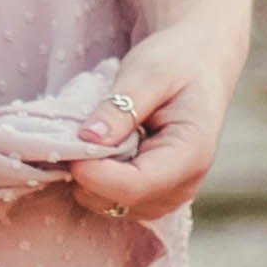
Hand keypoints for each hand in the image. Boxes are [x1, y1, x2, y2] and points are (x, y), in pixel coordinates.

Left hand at [64, 17, 239, 221]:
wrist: (197, 64)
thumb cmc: (176, 61)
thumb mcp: (148, 72)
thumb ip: (120, 107)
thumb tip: (88, 139)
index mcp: (191, 154)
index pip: (135, 186)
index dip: (94, 173)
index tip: (69, 144)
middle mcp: (184, 185)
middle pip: (119, 201)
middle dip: (87, 173)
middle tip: (76, 132)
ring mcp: (167, 195)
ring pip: (109, 205)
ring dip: (89, 176)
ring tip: (95, 135)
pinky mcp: (151, 195)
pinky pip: (111, 200)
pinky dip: (95, 179)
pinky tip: (100, 147)